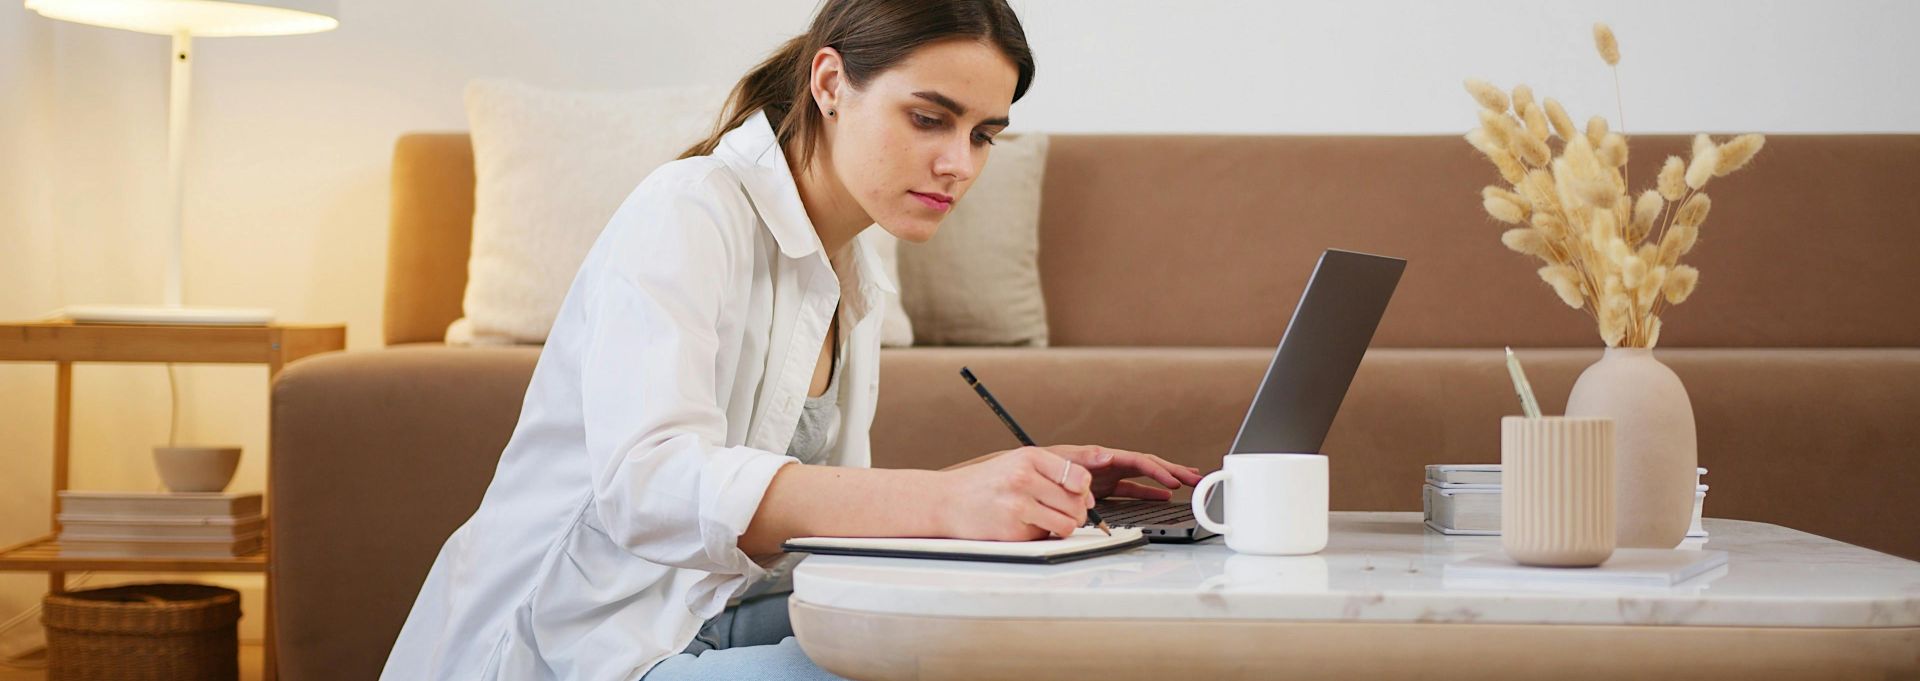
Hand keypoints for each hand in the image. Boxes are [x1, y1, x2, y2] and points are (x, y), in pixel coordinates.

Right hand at [938, 446, 1095, 540]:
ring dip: (1062, 526)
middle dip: (1076, 511)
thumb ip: (1053, 472)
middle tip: (1060, 510)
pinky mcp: (1013, 531)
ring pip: (1067, 524)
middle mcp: (1024, 479)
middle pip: (1077, 503)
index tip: (1078, 494)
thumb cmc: (985, 482)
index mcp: (1029, 457)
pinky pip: (1046, 537)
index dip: (1084, 490)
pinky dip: (1040, 534)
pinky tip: (1023, 524)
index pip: (1079, 476)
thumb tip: (1088, 497)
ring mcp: (1018, 506)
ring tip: (1044, 518)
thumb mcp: (1017, 462)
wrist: (946, 501)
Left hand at [1043, 444, 1203, 500]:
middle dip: (1173, 471)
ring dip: (1166, 480)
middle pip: (1149, 465)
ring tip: (1189, 483)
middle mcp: (1110, 464)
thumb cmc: (1042, 465)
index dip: (1158, 470)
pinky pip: (1133, 489)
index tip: (1174, 481)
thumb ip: (1084, 458)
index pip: (1138, 461)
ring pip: (1145, 477)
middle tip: (1196, 478)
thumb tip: (1106, 455)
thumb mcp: (1061, 459)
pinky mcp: (1105, 488)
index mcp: (1103, 456)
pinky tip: (1164, 497)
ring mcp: (1109, 476)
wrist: (1025, 476)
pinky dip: (1149, 493)